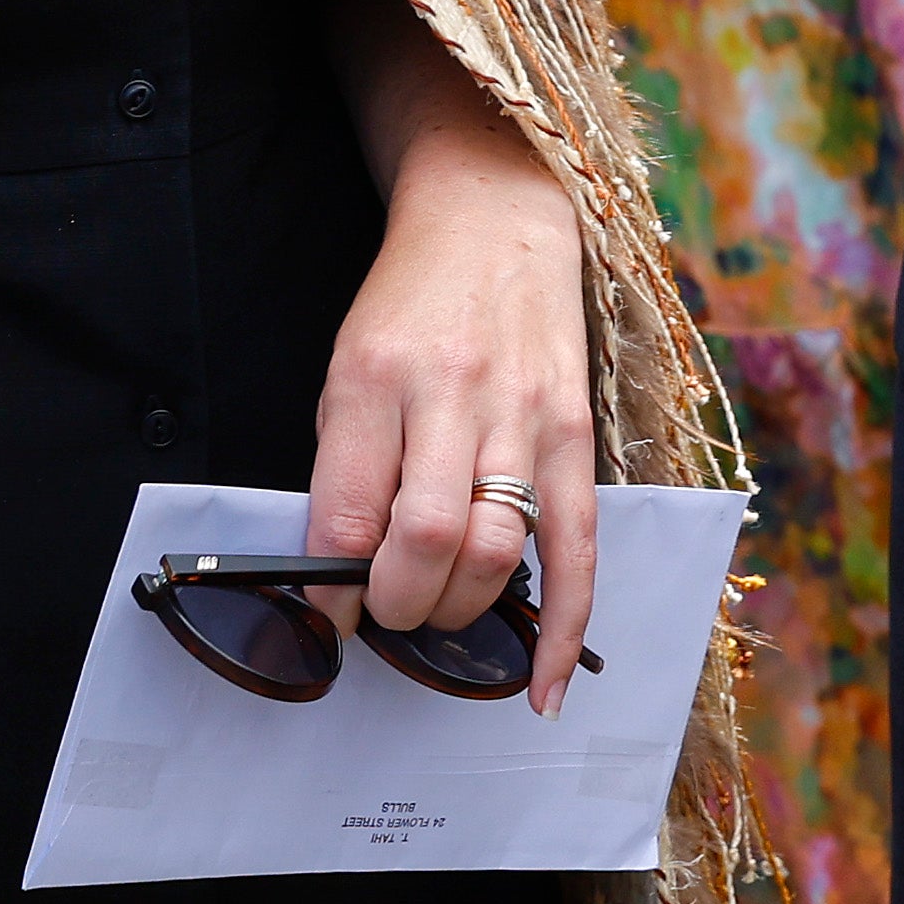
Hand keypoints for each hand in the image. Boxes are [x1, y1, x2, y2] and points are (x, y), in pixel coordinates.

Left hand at [306, 98, 596, 713]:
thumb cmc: (409, 306)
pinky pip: (578, 548)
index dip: (330, 591)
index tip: (325, 618)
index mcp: (373, 379)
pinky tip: (544, 684)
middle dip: (398, 607)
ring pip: (496, 551)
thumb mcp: (348, 368)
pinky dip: (562, 626)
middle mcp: (451, 396)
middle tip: (385, 612)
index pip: (346, 516)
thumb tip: (341, 579)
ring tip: (439, 612)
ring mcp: (522, 414)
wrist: (493, 219)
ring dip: (460, 612)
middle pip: (426, 543)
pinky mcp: (575, 432)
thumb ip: (346, 468)